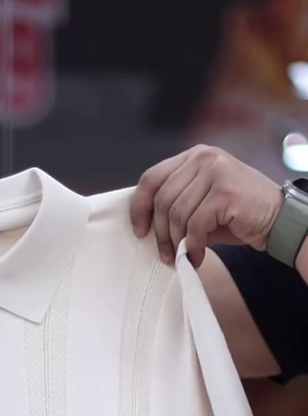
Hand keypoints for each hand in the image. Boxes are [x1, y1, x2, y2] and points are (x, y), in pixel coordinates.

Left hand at [130, 146, 283, 268]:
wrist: (275, 219)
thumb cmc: (236, 216)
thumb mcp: (200, 204)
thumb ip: (176, 205)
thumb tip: (146, 226)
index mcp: (193, 157)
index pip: (152, 178)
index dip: (140, 207)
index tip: (139, 231)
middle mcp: (203, 158)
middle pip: (162, 199)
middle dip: (160, 234)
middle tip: (166, 255)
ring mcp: (215, 171)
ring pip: (177, 214)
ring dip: (177, 243)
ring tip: (183, 257)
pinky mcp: (225, 191)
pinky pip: (195, 225)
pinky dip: (194, 246)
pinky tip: (198, 256)